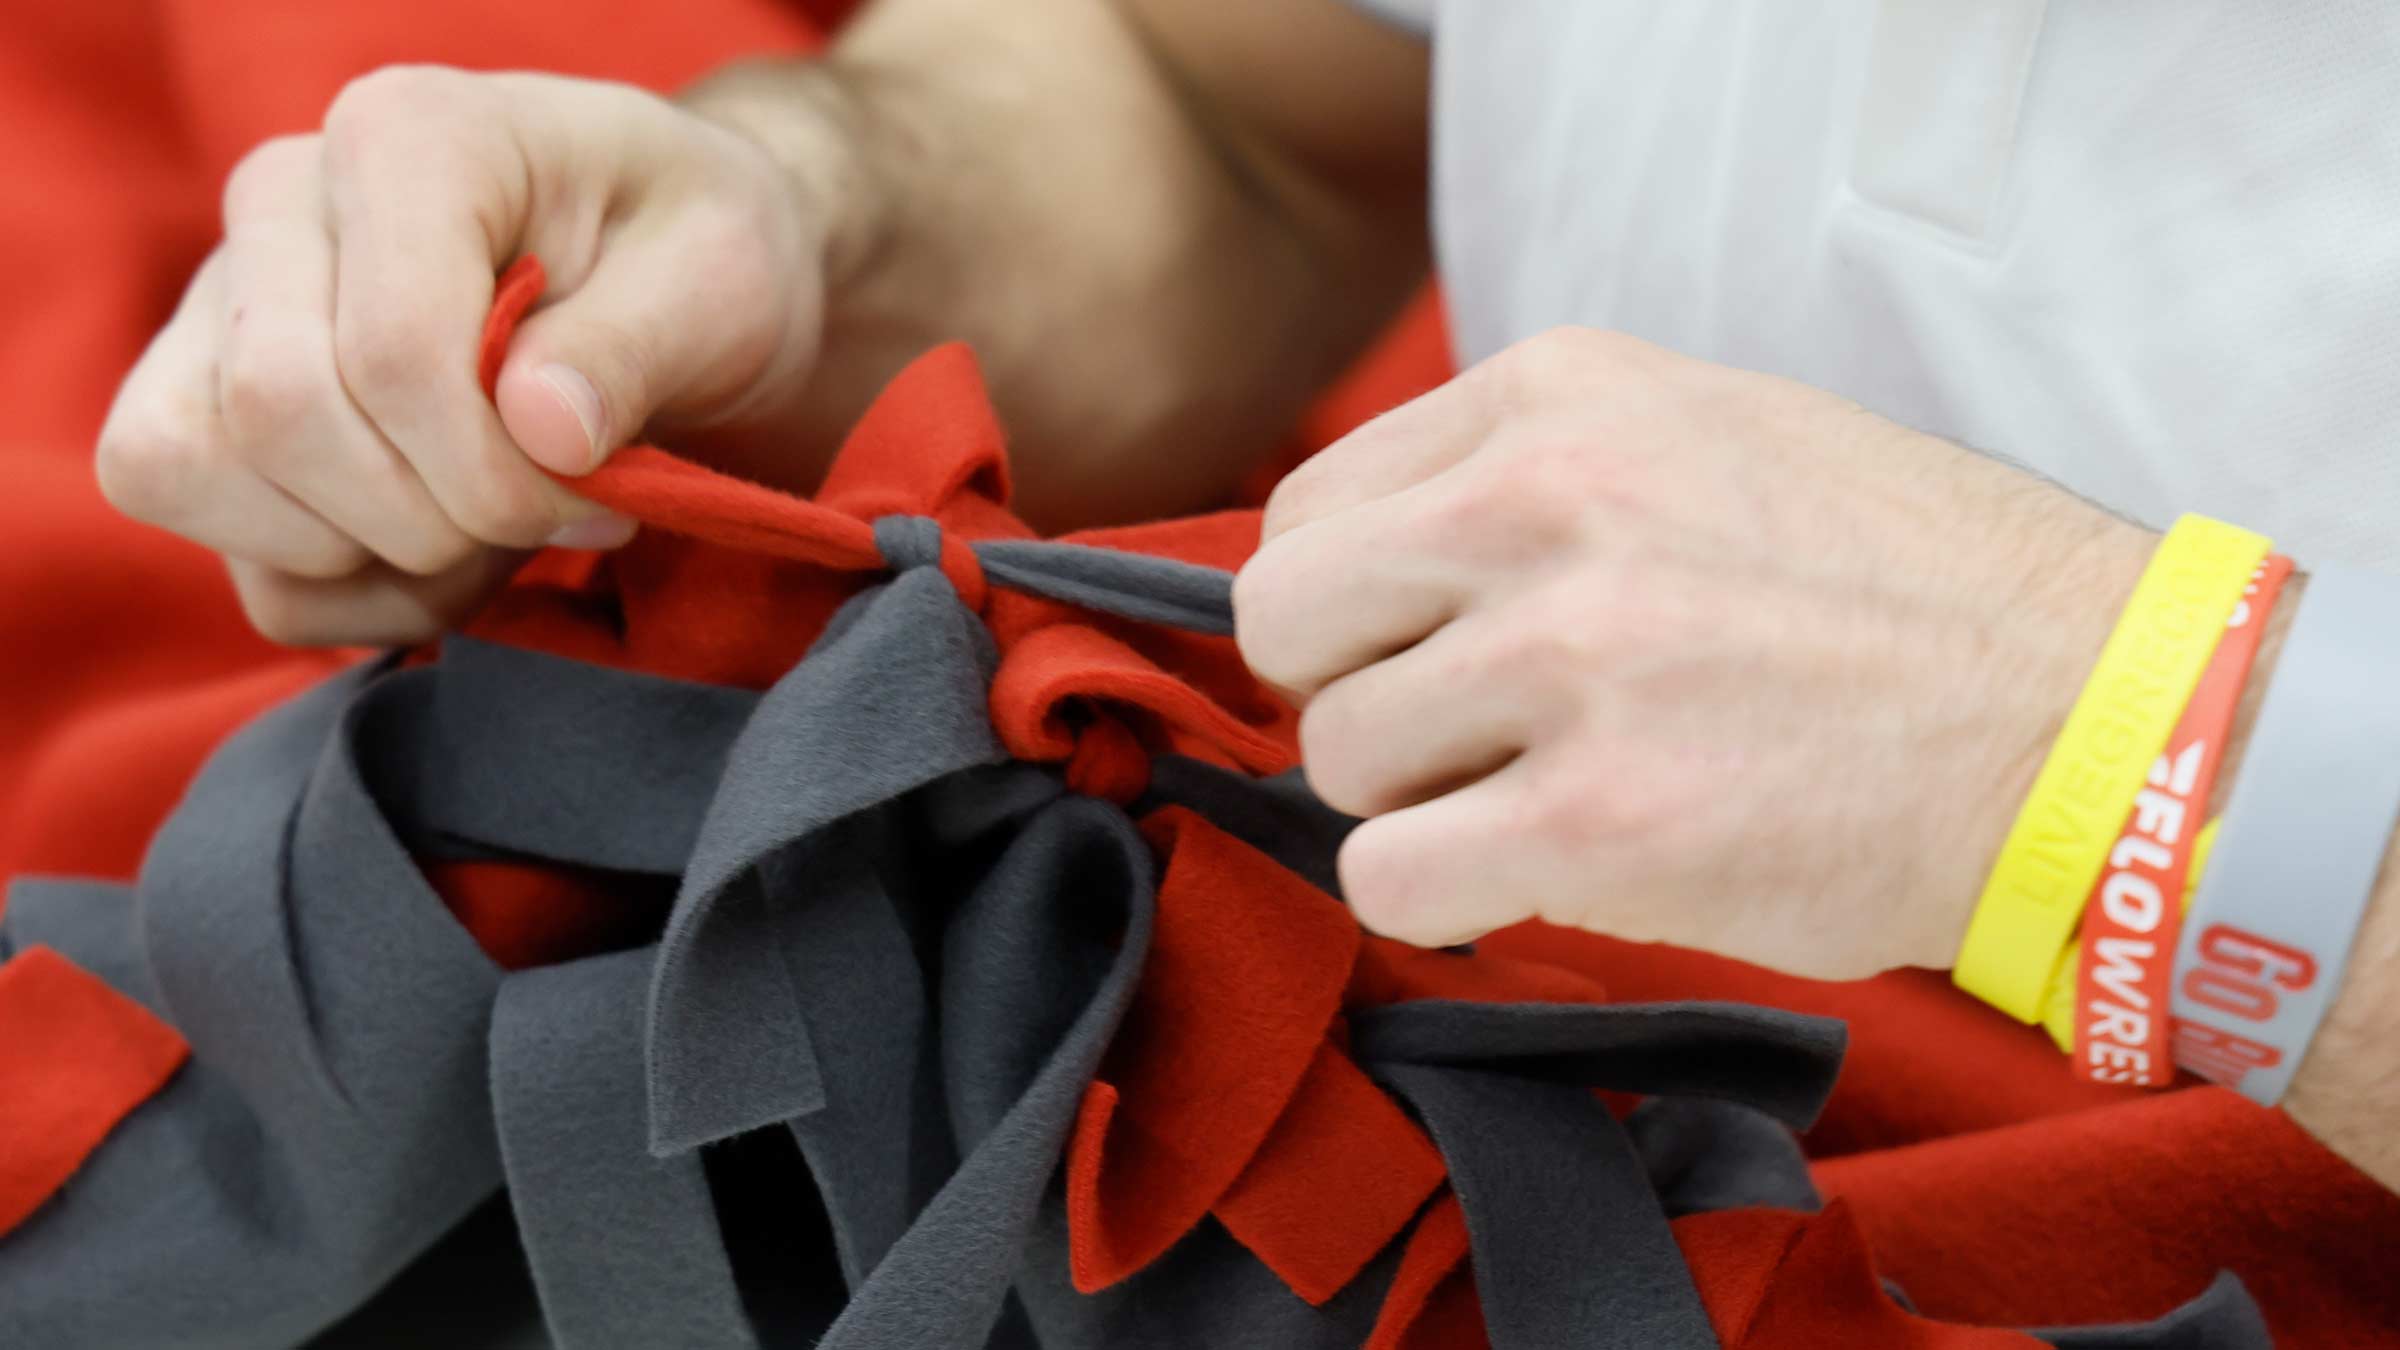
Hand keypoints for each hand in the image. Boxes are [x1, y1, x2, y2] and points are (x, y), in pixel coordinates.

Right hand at [96, 66, 838, 644]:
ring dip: (388, 557)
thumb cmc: (696, 260)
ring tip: (499, 523)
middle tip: (551, 509)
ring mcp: (221, 315)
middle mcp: (279, 210)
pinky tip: (457, 553)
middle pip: (277, 416)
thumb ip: (632, 345)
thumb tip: (538, 429)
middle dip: (438, 516)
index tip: (601, 490)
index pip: (387, 352)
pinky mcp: (211, 425)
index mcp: (400, 141)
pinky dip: (365, 605)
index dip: (495, 469)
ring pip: (203, 481)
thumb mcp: (716, 279)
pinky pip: (248, 573)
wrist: (678, 289)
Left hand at [1235, 328, 2154, 979]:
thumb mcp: (1709, 433)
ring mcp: (1573, 659)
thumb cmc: (1903, 591)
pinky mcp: (1600, 820)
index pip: (1311, 506)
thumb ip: (1531, 473)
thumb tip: (1366, 564)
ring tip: (1553, 794)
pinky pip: (1386, 879)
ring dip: (1421, 802)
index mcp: (1562, 395)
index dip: (1352, 605)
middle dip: (1354, 694)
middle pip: (1289, 625)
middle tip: (1461, 734)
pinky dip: (1438, 898)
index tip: (1427, 648)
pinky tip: (1539, 875)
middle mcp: (1547, 503)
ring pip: (1337, 761)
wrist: (2091, 722)